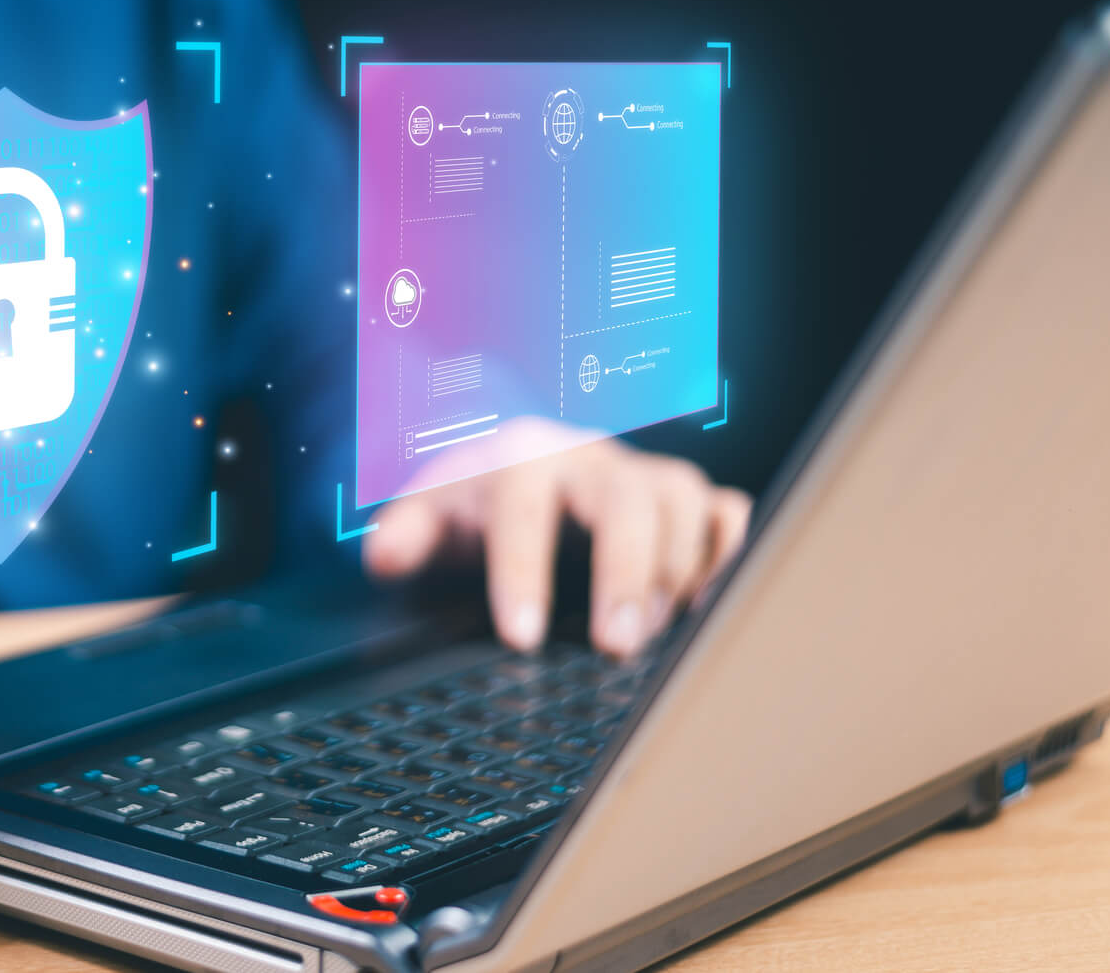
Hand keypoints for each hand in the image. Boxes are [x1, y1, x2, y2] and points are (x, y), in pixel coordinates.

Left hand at [363, 434, 749, 657]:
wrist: (519, 469)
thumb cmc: (475, 506)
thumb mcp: (429, 516)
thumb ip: (404, 537)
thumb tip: (383, 559)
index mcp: (522, 461)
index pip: (524, 509)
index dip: (523, 572)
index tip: (521, 638)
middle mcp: (592, 461)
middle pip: (624, 500)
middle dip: (626, 573)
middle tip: (617, 647)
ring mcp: (645, 476)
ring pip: (681, 501)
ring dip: (676, 570)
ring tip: (652, 634)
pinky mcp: (685, 502)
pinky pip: (725, 512)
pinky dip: (726, 553)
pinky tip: (706, 604)